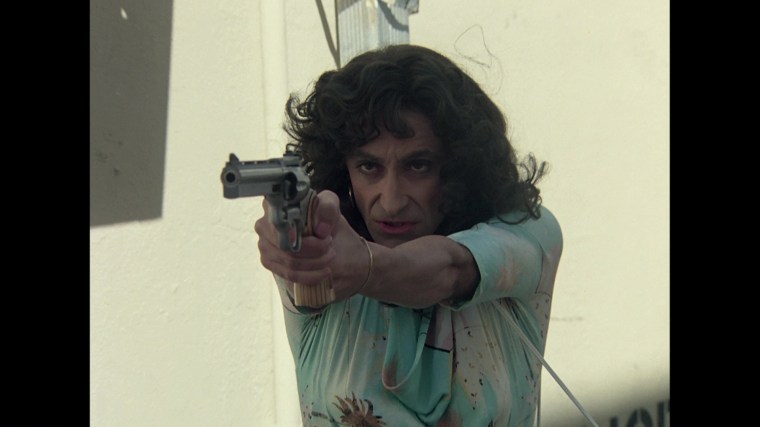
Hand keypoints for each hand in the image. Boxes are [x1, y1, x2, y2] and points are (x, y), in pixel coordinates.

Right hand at [254, 190, 371, 300]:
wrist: (324, 235)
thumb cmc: (322, 217)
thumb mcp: (330, 205)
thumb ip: (328, 208)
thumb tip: (320, 229)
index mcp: (274, 205)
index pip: (284, 226)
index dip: (306, 237)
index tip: (326, 239)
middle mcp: (263, 225)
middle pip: (287, 247)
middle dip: (314, 252)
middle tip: (331, 250)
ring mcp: (263, 245)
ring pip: (289, 262)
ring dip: (315, 264)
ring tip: (329, 258)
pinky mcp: (268, 262)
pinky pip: (288, 274)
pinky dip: (309, 276)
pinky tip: (323, 273)